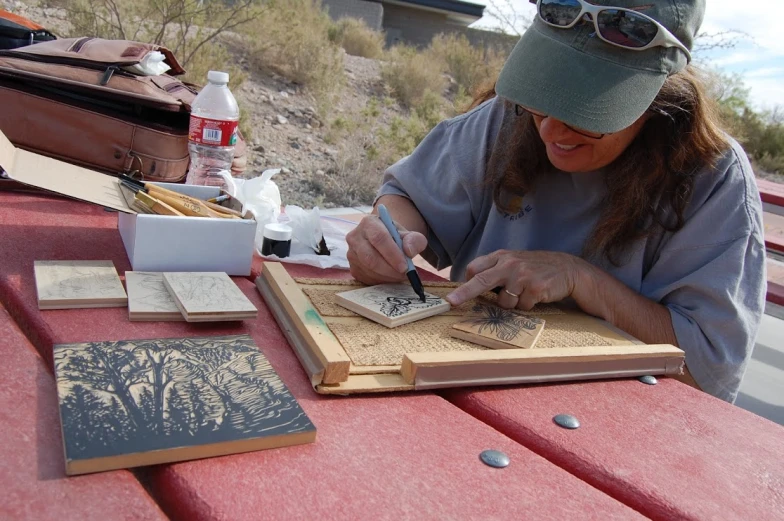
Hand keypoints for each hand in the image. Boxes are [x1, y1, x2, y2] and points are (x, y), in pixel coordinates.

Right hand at [346, 214, 427, 284]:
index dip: (392, 254)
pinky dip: (382, 280)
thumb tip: (408, 251)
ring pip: (369, 269)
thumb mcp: (410, 235)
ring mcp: (351, 254)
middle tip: (405, 274)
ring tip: (401, 274)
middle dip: (390, 269)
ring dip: (388, 276)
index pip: (379, 238)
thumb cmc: (397, 237)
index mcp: (369, 223)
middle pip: (370, 257)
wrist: (386, 242)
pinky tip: (391, 276)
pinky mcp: (353, 268)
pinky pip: (367, 278)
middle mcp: (355, 237)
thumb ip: (414, 240)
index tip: (405, 266)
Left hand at [446, 250, 585, 309]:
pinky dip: (527, 306)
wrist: (567, 269)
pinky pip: (522, 307)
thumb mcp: (514, 262)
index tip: (454, 295)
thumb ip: (495, 271)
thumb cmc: (536, 268)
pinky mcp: (535, 288)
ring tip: (524, 293)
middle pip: (481, 280)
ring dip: (512, 303)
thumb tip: (471, 287)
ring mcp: (522, 276)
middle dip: (464, 293)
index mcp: (502, 257)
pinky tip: (536, 295)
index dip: (465, 283)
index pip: (476, 268)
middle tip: (451, 302)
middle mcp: (510, 264)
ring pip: (504, 302)